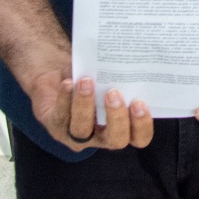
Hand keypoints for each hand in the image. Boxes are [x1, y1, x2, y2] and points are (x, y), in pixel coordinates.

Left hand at [22, 68, 152, 151]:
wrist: (59, 76)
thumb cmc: (93, 77)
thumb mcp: (110, 76)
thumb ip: (122, 75)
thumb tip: (133, 59)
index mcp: (123, 127)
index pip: (139, 137)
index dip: (142, 125)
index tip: (140, 102)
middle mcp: (102, 137)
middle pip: (115, 140)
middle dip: (117, 118)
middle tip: (114, 93)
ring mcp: (77, 135)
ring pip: (82, 130)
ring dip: (85, 105)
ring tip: (87, 82)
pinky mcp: (55, 126)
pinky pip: (61, 116)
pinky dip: (65, 98)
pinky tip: (68, 83)